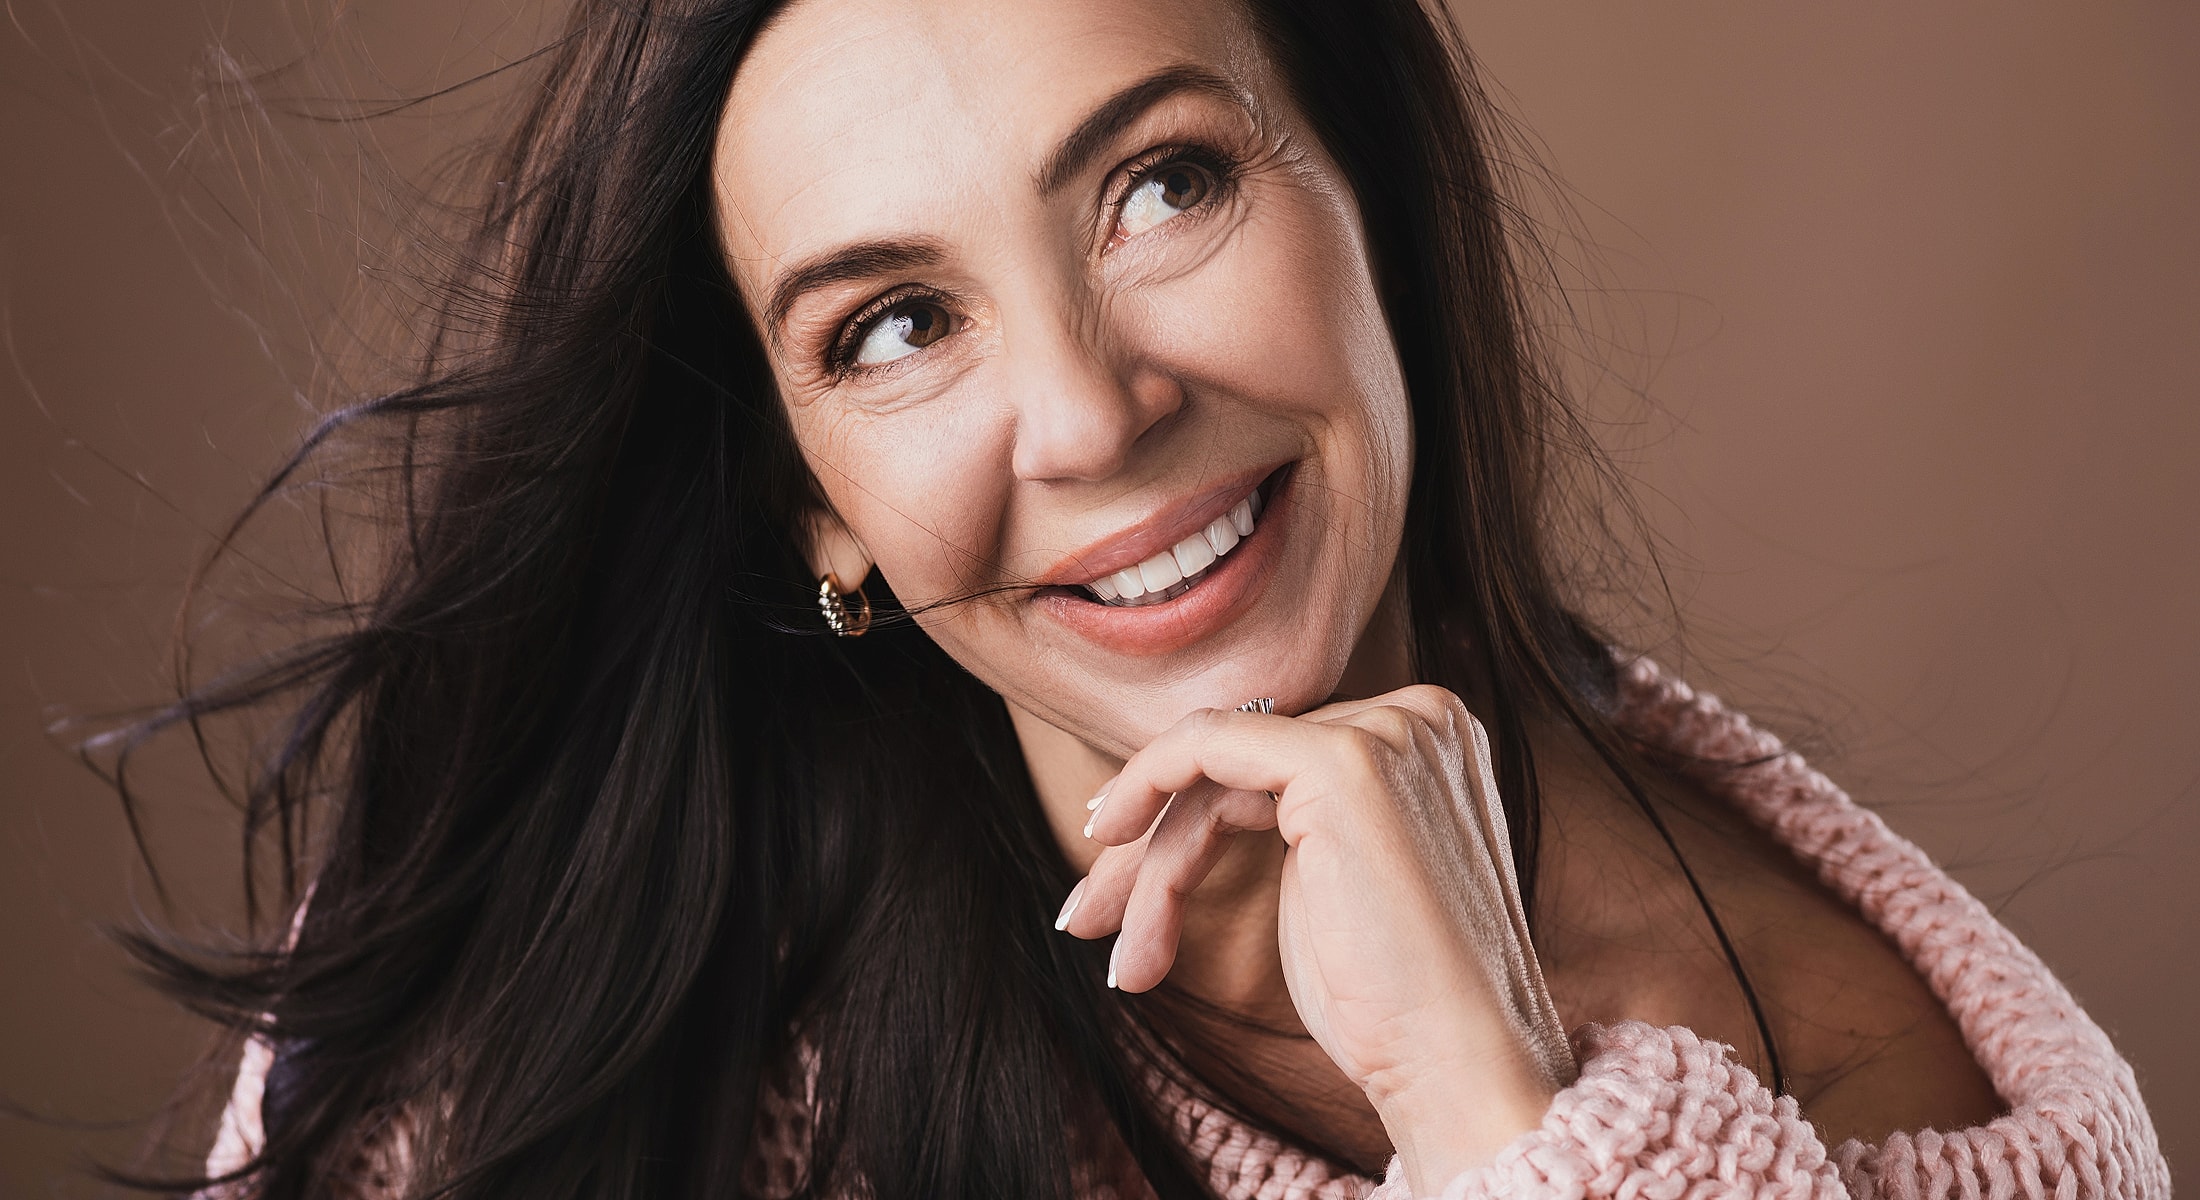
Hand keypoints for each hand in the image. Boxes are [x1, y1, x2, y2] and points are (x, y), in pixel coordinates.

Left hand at [1061, 686, 1574, 1192]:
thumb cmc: (1395, 1001)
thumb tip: (1179, 798)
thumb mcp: (1332, 883)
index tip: (1120, 875)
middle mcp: (1419, 717)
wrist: (1456, 1065)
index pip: (1274, 759)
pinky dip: (1143, 784)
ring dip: (1149, 867)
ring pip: (1212, 770)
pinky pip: (1204, 745)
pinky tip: (1107, 846)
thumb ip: (1285, 818)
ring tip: (1120, 954)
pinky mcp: (1342, 763)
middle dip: (1152, 845)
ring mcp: (1387, 732)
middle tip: (1088, 917)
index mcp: (1428, 738)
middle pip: (1240, 764)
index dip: (1185, 814)